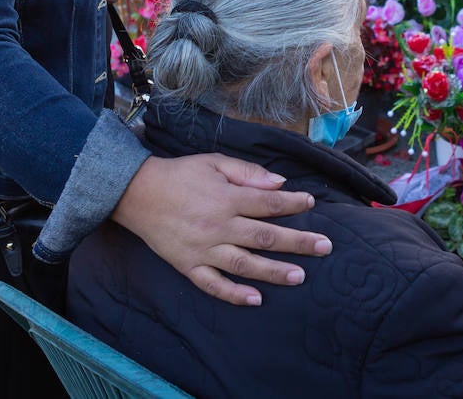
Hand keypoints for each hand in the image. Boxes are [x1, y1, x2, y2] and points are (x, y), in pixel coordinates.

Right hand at [112, 153, 330, 306]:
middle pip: (265, 236)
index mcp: (227, 198)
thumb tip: (280, 183)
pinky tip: (255, 299)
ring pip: (244, 264)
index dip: (293, 204)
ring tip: (300, 277)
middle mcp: (218, 225)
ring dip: (273, 271)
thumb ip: (248, 173)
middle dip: (298, 242)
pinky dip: (233, 294)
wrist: (137, 193)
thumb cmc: (180, 174)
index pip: (269, 203)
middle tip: (324, 247)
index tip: (311, 205)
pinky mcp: (188, 265)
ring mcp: (203, 248)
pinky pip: (213, 284)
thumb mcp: (214, 162)